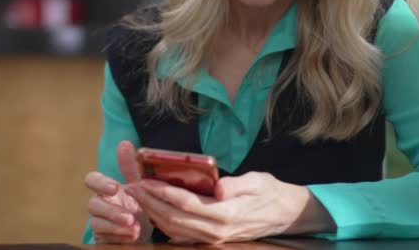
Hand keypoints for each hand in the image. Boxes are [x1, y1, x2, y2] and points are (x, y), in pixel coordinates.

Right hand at [84, 141, 153, 243]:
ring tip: (135, 228)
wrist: (143, 232)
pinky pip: (104, 237)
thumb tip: (124, 142)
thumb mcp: (139, 187)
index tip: (115, 188)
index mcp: (106, 189)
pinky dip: (119, 236)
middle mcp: (99, 205)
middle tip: (130, 217)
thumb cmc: (137, 206)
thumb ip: (130, 168)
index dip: (100, 183)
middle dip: (111, 211)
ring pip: (97, 223)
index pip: (92, 180)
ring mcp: (98, 222)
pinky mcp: (101, 238)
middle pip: (93, 204)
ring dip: (116, 225)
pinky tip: (133, 236)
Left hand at [125, 171, 334, 244]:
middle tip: (132, 187)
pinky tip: (155, 210)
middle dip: (150, 203)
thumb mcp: (258, 181)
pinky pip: (183, 234)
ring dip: (153, 213)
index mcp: (226, 215)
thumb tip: (216, 187)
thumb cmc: (271, 192)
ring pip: (175, 229)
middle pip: (174, 219)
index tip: (144, 180)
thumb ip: (237, 185)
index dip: (162, 192)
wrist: (285, 214)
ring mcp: (214, 238)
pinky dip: (165, 223)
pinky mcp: (212, 238)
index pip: (186, 204)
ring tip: (138, 196)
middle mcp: (217, 231)